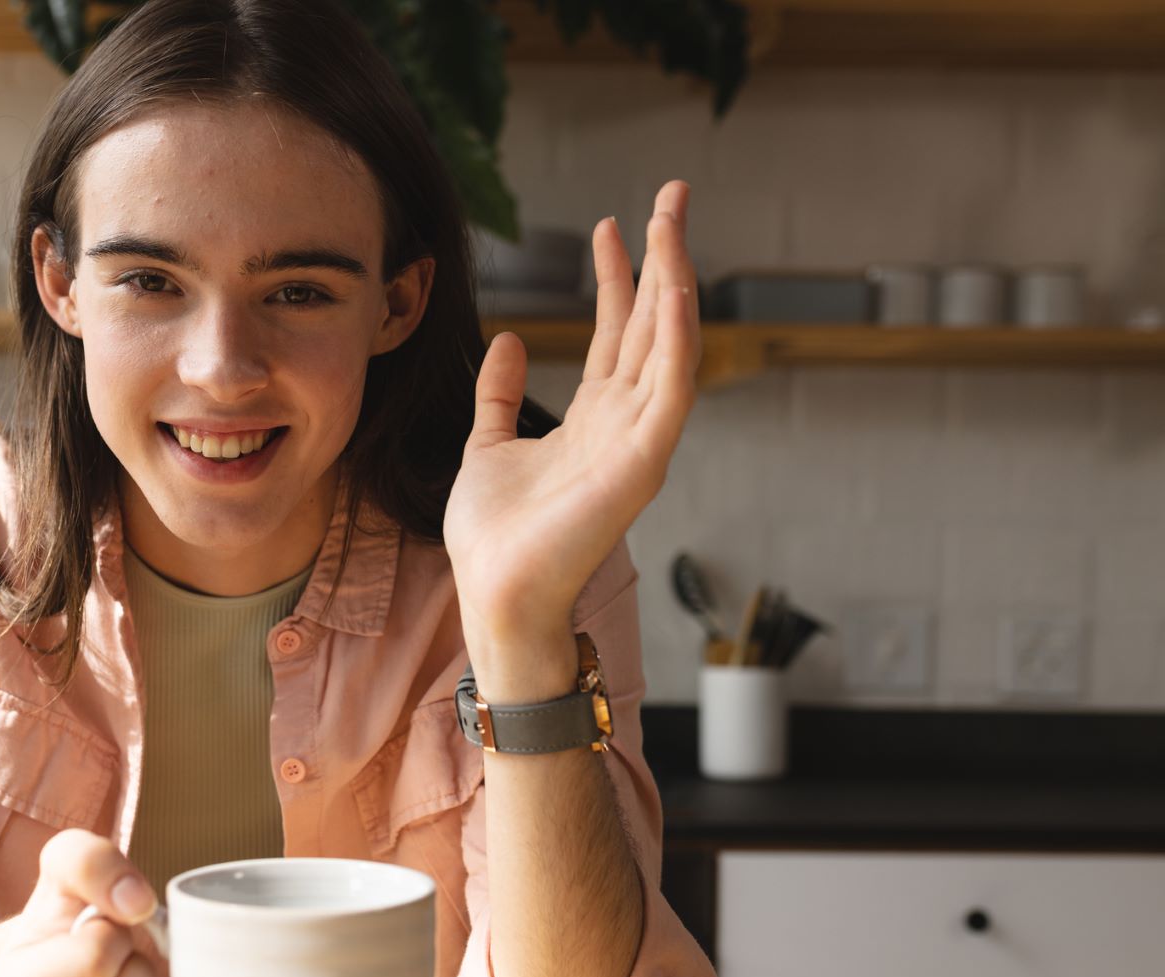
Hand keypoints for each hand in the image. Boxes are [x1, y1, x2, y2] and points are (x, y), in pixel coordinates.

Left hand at [444, 180, 701, 656]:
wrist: (495, 595)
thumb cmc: (495, 536)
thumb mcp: (486, 445)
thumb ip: (499, 395)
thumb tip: (510, 340)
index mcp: (594, 418)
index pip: (617, 333)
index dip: (619, 277)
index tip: (614, 223)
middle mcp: (625, 422)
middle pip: (653, 324)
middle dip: (663, 258)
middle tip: (672, 194)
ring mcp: (640, 440)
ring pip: (669, 343)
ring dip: (675, 280)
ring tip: (671, 220)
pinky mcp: (644, 462)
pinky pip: (671, 389)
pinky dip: (678, 339)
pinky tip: (675, 290)